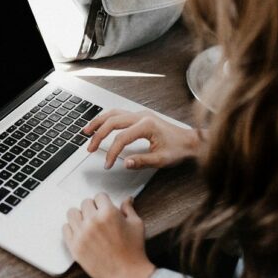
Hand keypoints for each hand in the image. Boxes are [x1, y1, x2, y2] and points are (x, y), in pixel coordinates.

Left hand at [63, 193, 155, 277]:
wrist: (128, 274)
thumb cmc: (134, 250)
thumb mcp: (136, 225)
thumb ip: (128, 209)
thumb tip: (127, 199)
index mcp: (108, 213)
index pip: (99, 196)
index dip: (104, 202)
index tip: (105, 208)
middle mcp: (93, 221)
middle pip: (85, 203)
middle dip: (93, 208)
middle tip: (98, 217)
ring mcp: (81, 234)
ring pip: (72, 213)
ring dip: (80, 216)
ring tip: (87, 223)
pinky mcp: (74, 246)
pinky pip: (65, 228)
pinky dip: (72, 228)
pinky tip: (81, 233)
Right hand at [84, 109, 202, 169]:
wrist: (190, 141)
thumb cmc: (179, 149)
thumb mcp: (162, 160)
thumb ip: (142, 161)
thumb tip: (125, 163)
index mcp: (147, 125)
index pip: (121, 138)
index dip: (112, 152)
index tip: (107, 164)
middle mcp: (141, 116)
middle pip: (112, 121)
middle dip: (98, 135)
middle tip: (90, 148)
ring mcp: (140, 114)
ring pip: (113, 113)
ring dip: (98, 122)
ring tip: (86, 131)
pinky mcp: (140, 116)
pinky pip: (118, 113)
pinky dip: (106, 119)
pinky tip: (100, 125)